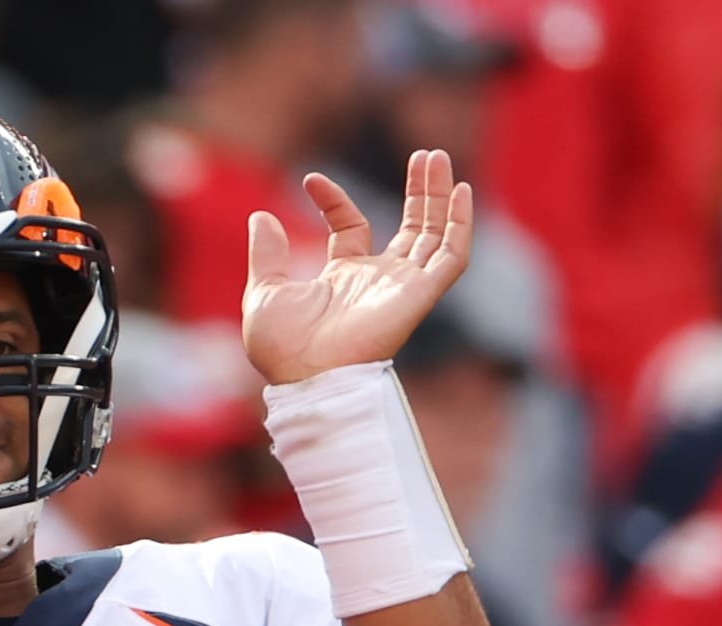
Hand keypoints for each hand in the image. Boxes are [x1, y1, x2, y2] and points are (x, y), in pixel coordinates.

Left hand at [243, 149, 472, 385]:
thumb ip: (267, 254)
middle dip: (419, 192)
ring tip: (436, 157)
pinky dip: (460, 226)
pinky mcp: (419, 296)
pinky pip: (451, 258)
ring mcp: (401, 287)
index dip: (335, 201)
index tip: (310, 180)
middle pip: (410, 228)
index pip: (352, 227)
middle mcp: (378, 281)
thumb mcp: (265, 290)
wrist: (303, 375)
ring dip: (439, 197)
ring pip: (433, 235)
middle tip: (425, 155)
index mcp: (343, 278)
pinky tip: (461, 193)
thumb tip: (260, 216)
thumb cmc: (282, 348)